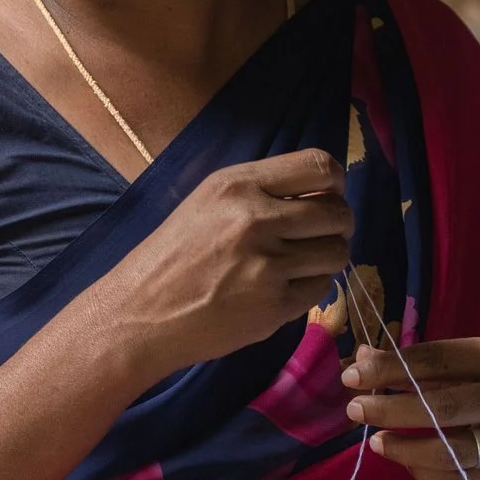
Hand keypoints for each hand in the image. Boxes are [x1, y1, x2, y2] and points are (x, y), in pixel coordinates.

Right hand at [118, 148, 353, 370]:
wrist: (140, 313)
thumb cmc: (173, 255)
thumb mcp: (208, 203)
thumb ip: (261, 191)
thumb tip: (323, 193)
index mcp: (237, 185)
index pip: (320, 165)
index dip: (335, 183)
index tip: (327, 197)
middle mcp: (255, 219)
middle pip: (338, 212)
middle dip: (337, 225)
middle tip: (317, 237)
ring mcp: (267, 265)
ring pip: (337, 252)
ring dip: (327, 258)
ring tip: (300, 263)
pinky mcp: (274, 305)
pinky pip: (322, 287)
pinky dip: (310, 287)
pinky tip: (282, 288)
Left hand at [344, 333, 479, 479]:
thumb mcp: (476, 361)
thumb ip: (424, 361)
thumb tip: (362, 358)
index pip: (439, 359)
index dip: (391, 368)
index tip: (352, 375)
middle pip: (444, 407)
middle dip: (390, 409)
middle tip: (355, 410)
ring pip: (452, 451)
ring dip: (405, 448)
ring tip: (376, 441)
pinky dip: (428, 475)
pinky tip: (407, 463)